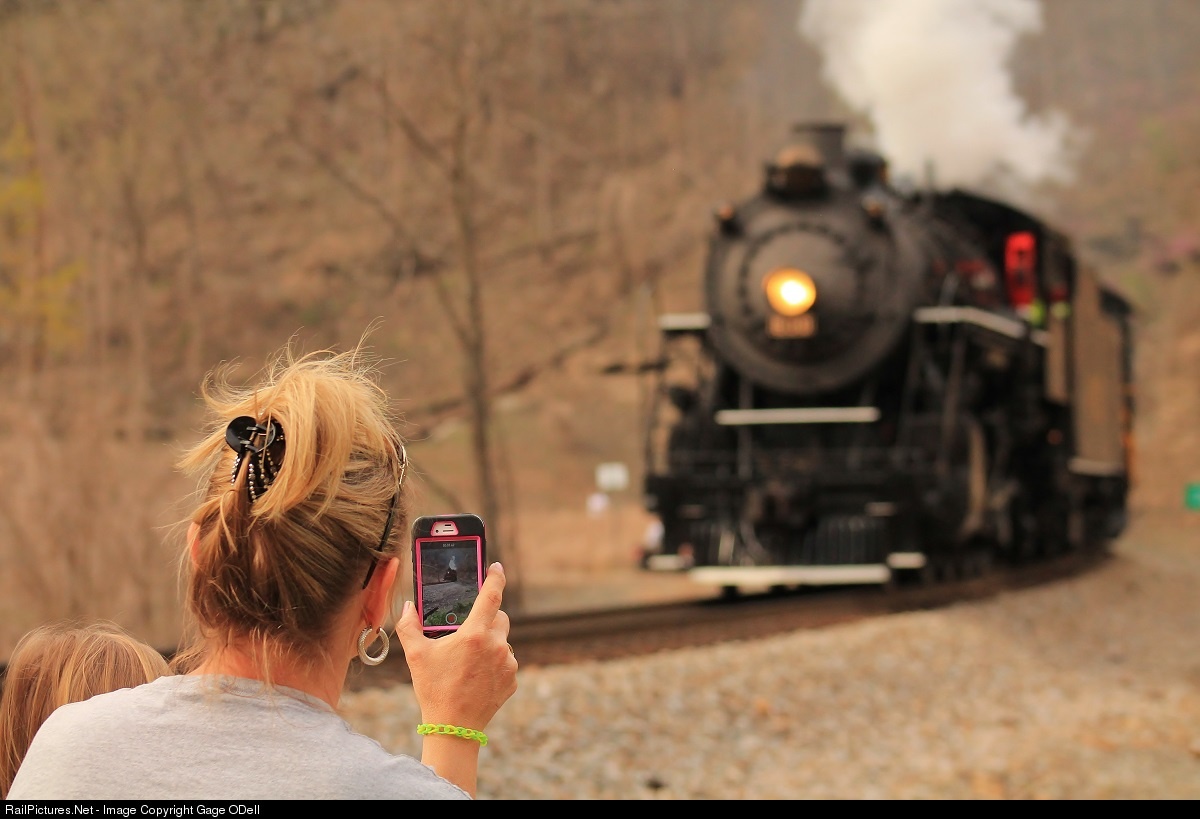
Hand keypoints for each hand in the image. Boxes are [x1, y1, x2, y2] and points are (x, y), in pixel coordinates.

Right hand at [395, 562, 517, 730]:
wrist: (453, 728)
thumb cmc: (434, 689)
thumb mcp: (416, 655)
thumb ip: (409, 626)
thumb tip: (408, 605)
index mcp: (475, 634)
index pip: (492, 595)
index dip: (495, 577)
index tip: (496, 567)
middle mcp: (496, 645)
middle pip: (499, 618)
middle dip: (486, 619)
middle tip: (468, 633)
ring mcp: (507, 663)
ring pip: (502, 641)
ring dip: (490, 644)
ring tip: (469, 661)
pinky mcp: (512, 679)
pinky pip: (506, 662)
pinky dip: (495, 663)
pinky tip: (477, 676)